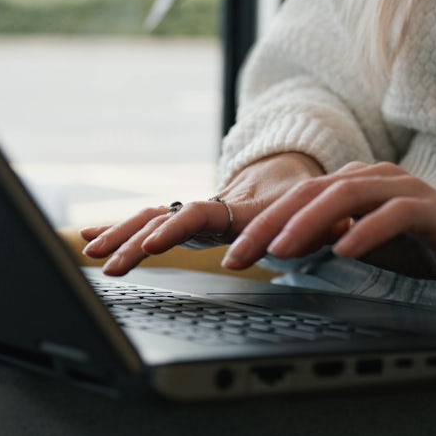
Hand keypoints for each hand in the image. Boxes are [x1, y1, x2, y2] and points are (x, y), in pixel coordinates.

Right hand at [80, 152, 323, 275]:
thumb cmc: (304, 196)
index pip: (202, 214)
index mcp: (240, 207)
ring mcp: (196, 216)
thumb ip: (330, 220)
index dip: (177, 228)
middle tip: (108, 262)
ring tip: (87, 253)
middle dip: (134, 240)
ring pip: (149, 220)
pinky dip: (120, 232)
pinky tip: (89, 241)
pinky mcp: (188, 224)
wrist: (290, 174)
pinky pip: (149, 224)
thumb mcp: (321, 207)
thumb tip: (348, 225)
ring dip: (118, 236)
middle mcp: (212, 209)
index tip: (155, 244)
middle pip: (164, 217)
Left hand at [221, 162, 435, 295]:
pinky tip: (344, 250)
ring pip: (347, 196)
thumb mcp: (363, 242)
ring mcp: (404, 190)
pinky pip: (394, 215)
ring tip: (281, 249)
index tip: (233, 256)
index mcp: (355, 182)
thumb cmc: (418, 245)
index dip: (262, 224)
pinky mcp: (430, 211)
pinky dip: (366, 231)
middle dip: (271, 224)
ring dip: (309, 222)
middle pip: (313, 192)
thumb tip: (280, 245)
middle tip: (242, 255)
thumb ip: (326, 237)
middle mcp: (375, 178)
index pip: (298, 198)